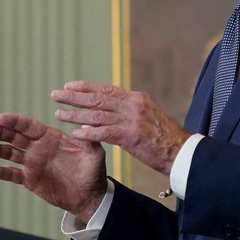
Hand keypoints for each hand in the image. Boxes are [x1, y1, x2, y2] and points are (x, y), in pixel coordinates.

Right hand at [0, 113, 108, 223]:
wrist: (89, 196)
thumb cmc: (93, 171)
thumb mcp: (94, 153)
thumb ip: (89, 140)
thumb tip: (85, 127)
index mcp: (50, 137)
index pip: (29, 126)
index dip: (15, 121)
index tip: (1, 118)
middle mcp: (38, 148)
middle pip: (15, 136)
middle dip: (1, 132)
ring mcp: (32, 163)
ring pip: (10, 153)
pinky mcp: (29, 179)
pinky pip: (12, 174)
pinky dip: (2, 172)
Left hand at [52, 81, 189, 175]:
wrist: (183, 153)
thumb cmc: (164, 140)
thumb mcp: (147, 119)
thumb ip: (127, 114)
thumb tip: (106, 114)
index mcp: (137, 99)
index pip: (107, 89)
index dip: (86, 87)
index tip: (70, 86)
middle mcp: (133, 105)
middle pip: (98, 98)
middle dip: (74, 96)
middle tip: (56, 94)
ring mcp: (133, 120)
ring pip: (97, 114)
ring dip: (75, 114)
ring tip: (58, 113)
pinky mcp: (132, 136)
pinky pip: (105, 133)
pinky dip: (89, 133)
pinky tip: (76, 134)